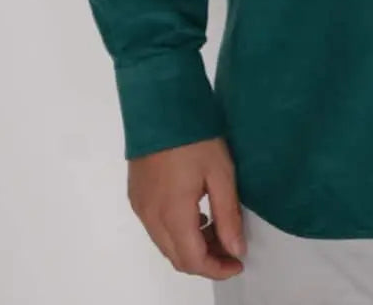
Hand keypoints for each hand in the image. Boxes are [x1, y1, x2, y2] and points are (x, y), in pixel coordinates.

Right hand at [127, 135, 246, 278]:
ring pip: (165, 244)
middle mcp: (151, 216)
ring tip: (216, 227)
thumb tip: (235, 250)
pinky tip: (195, 212)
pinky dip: (176, 231)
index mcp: (173, 213)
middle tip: (230, 247)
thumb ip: (228, 215)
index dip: (217, 269)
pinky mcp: (135, 194)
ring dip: (190, 246)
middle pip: (177, 257)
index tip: (237, 263)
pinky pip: (155, 227)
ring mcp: (140, 206)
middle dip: (205, 260)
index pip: (193, 260)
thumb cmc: (194, 134)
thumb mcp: (221, 172)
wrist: (160, 102)